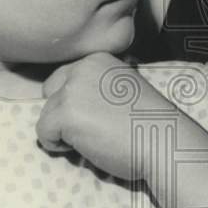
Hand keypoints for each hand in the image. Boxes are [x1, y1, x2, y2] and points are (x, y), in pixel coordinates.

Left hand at [37, 52, 171, 179]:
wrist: (164, 142)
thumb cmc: (149, 125)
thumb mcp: (123, 90)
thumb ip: (97, 88)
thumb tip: (71, 104)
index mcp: (97, 60)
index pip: (64, 79)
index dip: (75, 103)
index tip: (97, 117)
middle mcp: (82, 68)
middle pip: (50, 94)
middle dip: (63, 113)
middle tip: (92, 129)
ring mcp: (72, 90)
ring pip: (46, 114)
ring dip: (64, 132)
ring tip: (94, 139)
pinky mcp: (66, 113)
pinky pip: (43, 132)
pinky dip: (57, 146)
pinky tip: (85, 146)